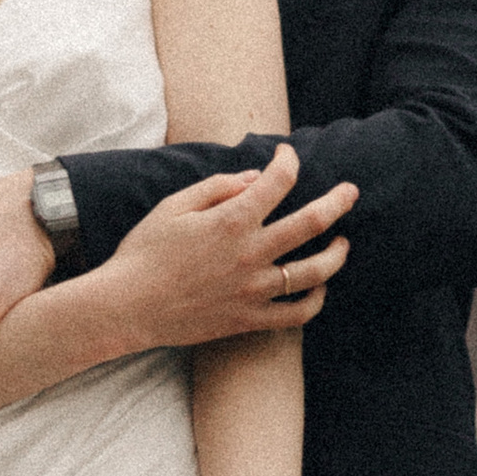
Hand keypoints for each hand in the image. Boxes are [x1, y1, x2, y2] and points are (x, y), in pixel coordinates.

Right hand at [112, 146, 354, 352]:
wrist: (125, 307)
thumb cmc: (144, 252)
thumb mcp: (174, 206)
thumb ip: (218, 187)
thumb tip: (255, 178)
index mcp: (231, 220)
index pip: (279, 181)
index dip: (289, 161)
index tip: (288, 155)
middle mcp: (250, 254)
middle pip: (313, 223)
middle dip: (339, 201)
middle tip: (351, 192)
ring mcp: (253, 290)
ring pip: (314, 271)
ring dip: (336, 254)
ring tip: (342, 243)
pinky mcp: (248, 320)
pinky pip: (296, 314)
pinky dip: (314, 301)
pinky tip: (319, 288)